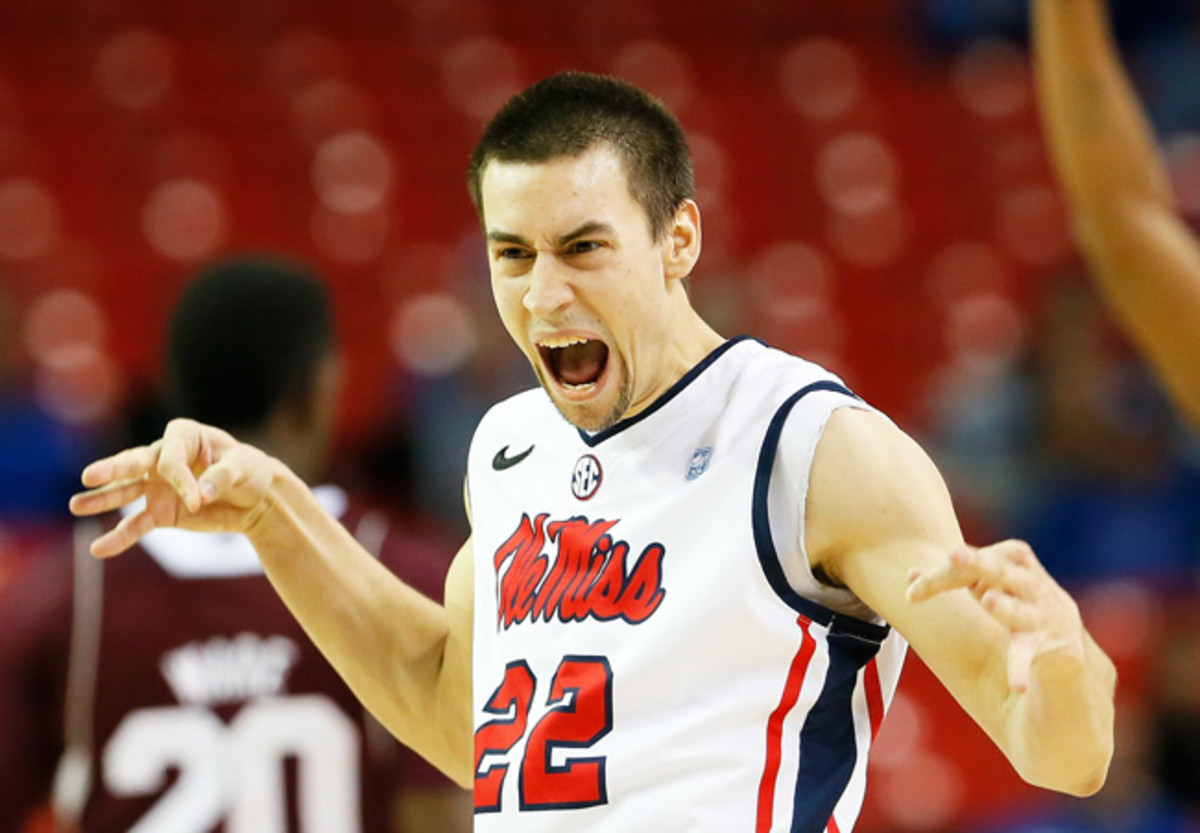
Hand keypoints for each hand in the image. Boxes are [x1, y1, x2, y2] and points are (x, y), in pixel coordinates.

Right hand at [69, 418, 278, 556]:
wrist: (257, 498)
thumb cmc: (250, 471)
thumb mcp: (244, 468)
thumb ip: (222, 477)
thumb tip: (201, 493)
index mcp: (185, 436)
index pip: (170, 457)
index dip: (180, 480)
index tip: (198, 499)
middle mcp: (164, 459)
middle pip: (134, 463)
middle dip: (113, 469)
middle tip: (89, 476)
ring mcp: (158, 486)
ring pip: (126, 493)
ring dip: (103, 500)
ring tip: (76, 506)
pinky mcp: (161, 512)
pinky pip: (137, 525)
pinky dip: (119, 538)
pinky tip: (98, 548)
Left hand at [906, 540, 1085, 693]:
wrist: (1066, 645)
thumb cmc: (1016, 607)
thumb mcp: (986, 588)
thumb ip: (953, 580)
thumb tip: (909, 574)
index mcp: (1015, 565)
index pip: (977, 560)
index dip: (941, 575)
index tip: (910, 593)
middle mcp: (1032, 586)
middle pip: (1002, 571)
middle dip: (980, 563)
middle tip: (954, 554)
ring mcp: (1044, 616)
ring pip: (1023, 610)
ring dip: (1006, 606)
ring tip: (989, 601)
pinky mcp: (1055, 647)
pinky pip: (1034, 656)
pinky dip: (1022, 669)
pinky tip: (1018, 686)